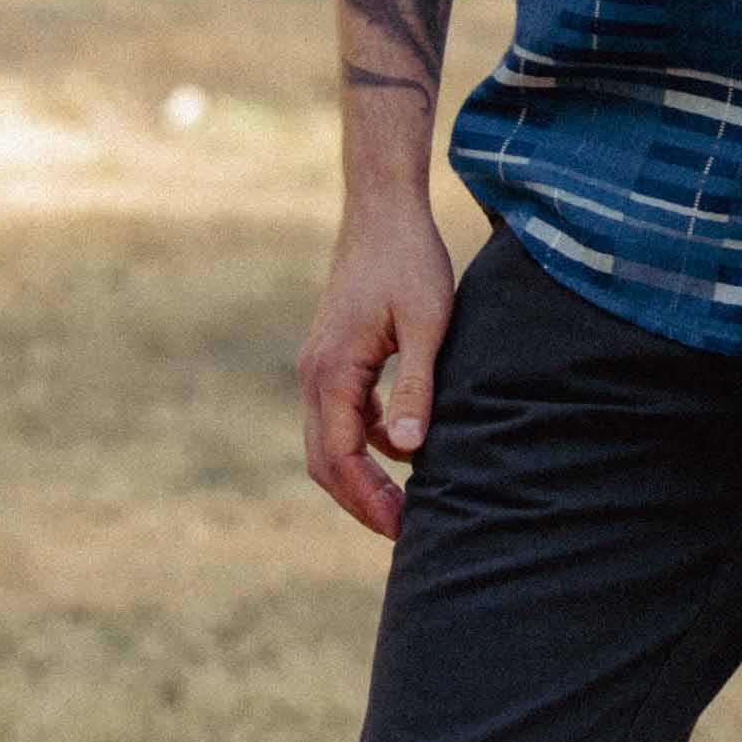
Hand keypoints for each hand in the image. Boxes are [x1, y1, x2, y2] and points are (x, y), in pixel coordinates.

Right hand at [297, 202, 456, 539]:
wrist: (383, 209)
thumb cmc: (410, 261)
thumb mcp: (426, 323)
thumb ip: (416, 385)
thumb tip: (410, 450)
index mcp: (331, 370)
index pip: (339, 456)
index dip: (367, 499)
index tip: (402, 529)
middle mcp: (314, 373)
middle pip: (325, 458)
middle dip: (360, 499)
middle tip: (403, 531)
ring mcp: (319, 364)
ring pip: (330, 438)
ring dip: (361, 474)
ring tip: (404, 503)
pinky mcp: (335, 355)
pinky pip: (342, 414)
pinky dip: (365, 441)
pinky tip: (405, 448)